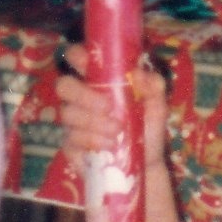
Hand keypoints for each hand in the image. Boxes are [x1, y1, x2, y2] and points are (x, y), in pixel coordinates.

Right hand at [56, 43, 166, 175]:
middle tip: (107, 106)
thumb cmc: (148, 129)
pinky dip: (92, 140)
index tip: (85, 61)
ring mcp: (73, 122)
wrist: (146, 165)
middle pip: (63, 85)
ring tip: (117, 130)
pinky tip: (109, 145)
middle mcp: (81, 98)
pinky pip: (72, 138)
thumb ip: (153, 86)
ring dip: (93, 121)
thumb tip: (138, 72)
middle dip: (83, 94)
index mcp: (99, 81)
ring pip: (68, 113)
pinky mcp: (70, 145)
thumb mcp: (157, 106)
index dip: (77, 55)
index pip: (78, 59)